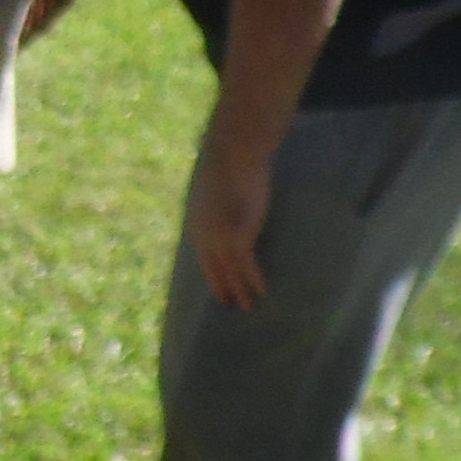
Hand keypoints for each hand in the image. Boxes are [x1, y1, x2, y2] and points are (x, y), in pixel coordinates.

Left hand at [184, 139, 273, 313]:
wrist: (234, 153)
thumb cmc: (229, 163)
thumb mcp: (217, 187)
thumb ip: (219, 202)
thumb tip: (226, 204)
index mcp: (198, 223)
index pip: (204, 256)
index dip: (212, 274)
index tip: (217, 288)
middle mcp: (205, 234)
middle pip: (214, 269)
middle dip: (222, 289)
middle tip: (230, 306)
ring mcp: (220, 237)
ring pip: (231, 272)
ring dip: (240, 291)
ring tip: (249, 307)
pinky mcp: (238, 236)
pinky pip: (247, 266)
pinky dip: (254, 281)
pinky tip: (262, 292)